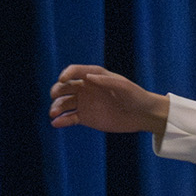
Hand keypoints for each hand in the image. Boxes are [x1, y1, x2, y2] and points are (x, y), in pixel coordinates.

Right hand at [48, 64, 170, 134]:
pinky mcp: (85, 117)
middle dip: (57, 90)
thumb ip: (106, 81)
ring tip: (54, 113)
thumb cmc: (135, 96)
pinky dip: (61, 120)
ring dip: (56, 107)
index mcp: (94, 76)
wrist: (142, 115)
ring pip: (64, 103)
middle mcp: (85, 88)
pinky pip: (69, 118)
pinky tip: (56, 123)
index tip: (63, 80)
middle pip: (64, 87)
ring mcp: (84, 103)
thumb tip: (87, 78)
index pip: (74, 71)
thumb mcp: (124, 86)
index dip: (66, 74)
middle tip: (54, 96)